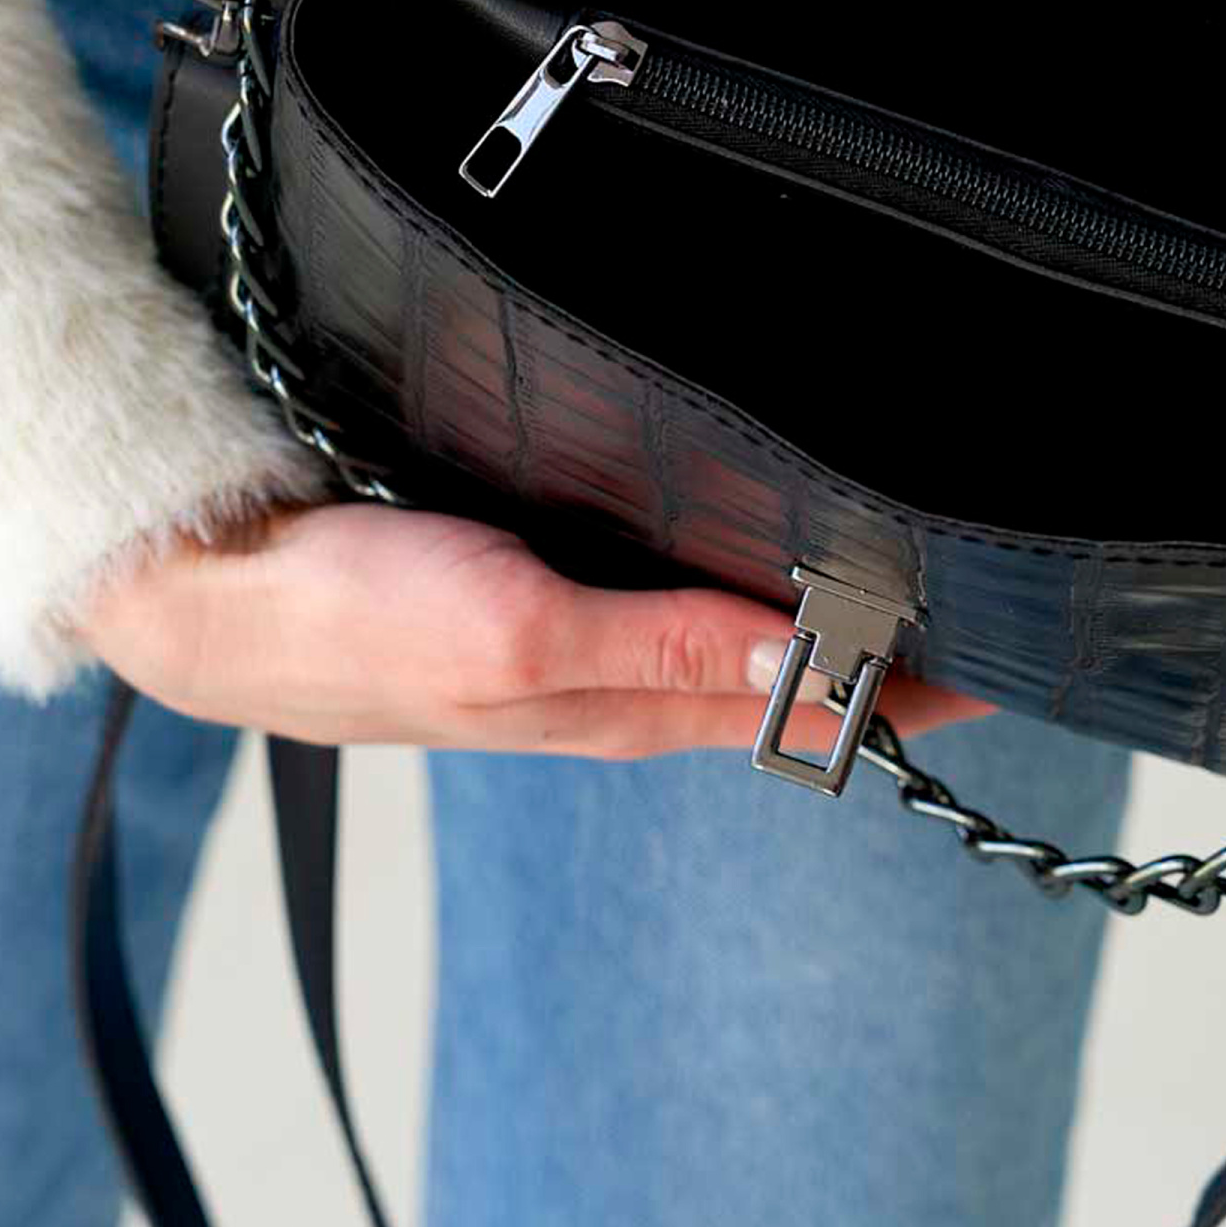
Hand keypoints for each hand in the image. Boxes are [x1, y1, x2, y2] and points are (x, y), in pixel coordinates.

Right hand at [76, 499, 991, 754]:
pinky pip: (661, 570)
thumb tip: (806, 671)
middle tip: (993, 589)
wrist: (209, 588)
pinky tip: (756, 525)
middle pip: (785, 660)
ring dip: (816, 597)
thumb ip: (662, 652)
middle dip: (888, 636)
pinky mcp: (536, 570)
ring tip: (910, 556)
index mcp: (626, 702)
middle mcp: (617, 668)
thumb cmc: (348, 624)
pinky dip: (730, 558)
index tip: (1016, 651)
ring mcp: (578, 620)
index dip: (914, 681)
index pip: (807, 701)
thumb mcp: (522, 637)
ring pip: (730, 615)